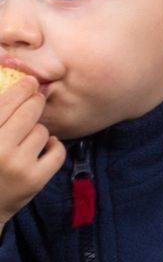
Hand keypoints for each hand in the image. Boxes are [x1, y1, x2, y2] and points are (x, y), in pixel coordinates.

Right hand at [0, 75, 64, 223]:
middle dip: (35, 102)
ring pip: (42, 131)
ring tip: (26, 140)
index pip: (4, 104)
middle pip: (29, 112)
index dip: (20, 89)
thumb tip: (15, 90)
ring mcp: (18, 165)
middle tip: (37, 98)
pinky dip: (53, 147)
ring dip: (38, 132)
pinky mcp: (35, 180)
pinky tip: (43, 149)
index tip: (30, 81)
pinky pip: (57, 150)